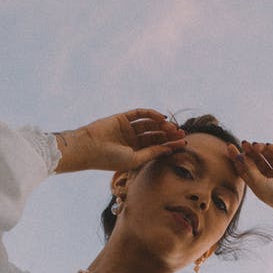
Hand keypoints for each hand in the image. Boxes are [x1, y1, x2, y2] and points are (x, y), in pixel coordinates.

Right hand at [59, 109, 184, 172]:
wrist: (89, 148)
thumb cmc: (109, 158)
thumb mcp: (134, 159)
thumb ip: (151, 153)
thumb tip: (169, 149)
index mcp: (135, 153)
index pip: (157, 147)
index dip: (170, 145)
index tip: (184, 144)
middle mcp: (132, 140)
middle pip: (155, 135)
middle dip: (169, 134)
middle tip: (182, 133)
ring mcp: (127, 128)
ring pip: (149, 124)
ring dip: (162, 124)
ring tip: (172, 127)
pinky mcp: (122, 118)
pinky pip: (139, 113)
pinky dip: (151, 113)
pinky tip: (162, 117)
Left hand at [228, 140, 272, 213]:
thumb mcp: (259, 184)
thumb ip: (249, 169)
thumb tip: (238, 155)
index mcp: (259, 185)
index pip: (246, 169)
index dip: (237, 158)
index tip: (230, 146)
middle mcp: (270, 178)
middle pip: (257, 161)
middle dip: (250, 151)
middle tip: (245, 143)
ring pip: (271, 156)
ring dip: (263, 149)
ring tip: (258, 146)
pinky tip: (271, 147)